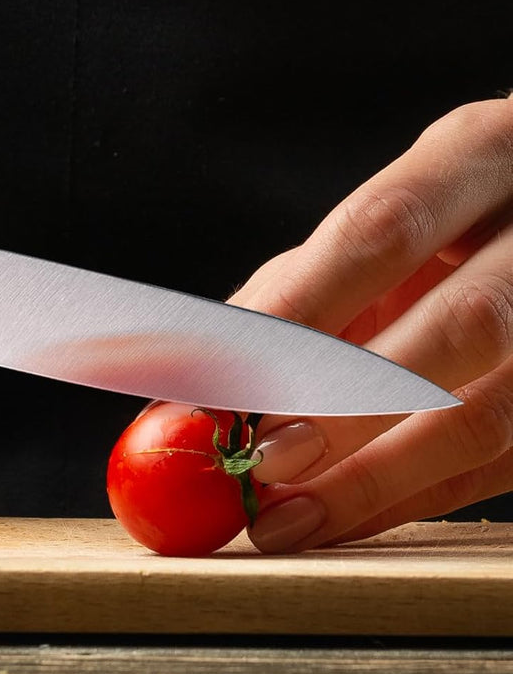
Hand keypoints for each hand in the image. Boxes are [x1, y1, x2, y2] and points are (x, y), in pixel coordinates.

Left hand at [228, 99, 512, 551]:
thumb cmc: (450, 224)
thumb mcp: (386, 221)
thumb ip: (296, 287)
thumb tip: (192, 379)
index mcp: (478, 155)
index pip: (381, 232)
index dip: (298, 310)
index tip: (219, 377)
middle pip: (459, 326)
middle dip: (346, 403)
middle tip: (258, 459)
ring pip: (493, 415)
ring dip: (377, 478)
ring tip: (286, 518)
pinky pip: (506, 466)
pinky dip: (416, 499)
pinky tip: (343, 518)